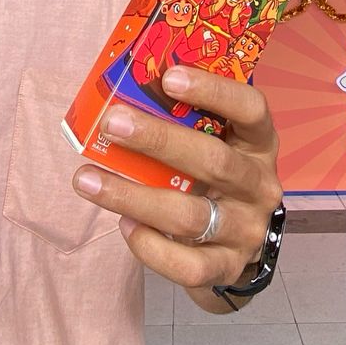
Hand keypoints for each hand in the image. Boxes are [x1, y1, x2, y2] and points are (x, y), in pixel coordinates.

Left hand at [72, 67, 280, 309]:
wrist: (239, 246)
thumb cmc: (213, 180)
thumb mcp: (215, 144)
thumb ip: (184, 123)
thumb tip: (121, 95)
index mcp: (258, 144)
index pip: (251, 109)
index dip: (214, 90)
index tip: (169, 76)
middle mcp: (259, 185)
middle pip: (213, 161)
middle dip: (157, 140)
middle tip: (111, 123)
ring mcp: (246, 230)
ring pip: (189, 216)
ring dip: (132, 196)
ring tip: (86, 180)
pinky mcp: (227, 268)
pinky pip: (186, 264)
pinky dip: (148, 245)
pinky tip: (124, 224)